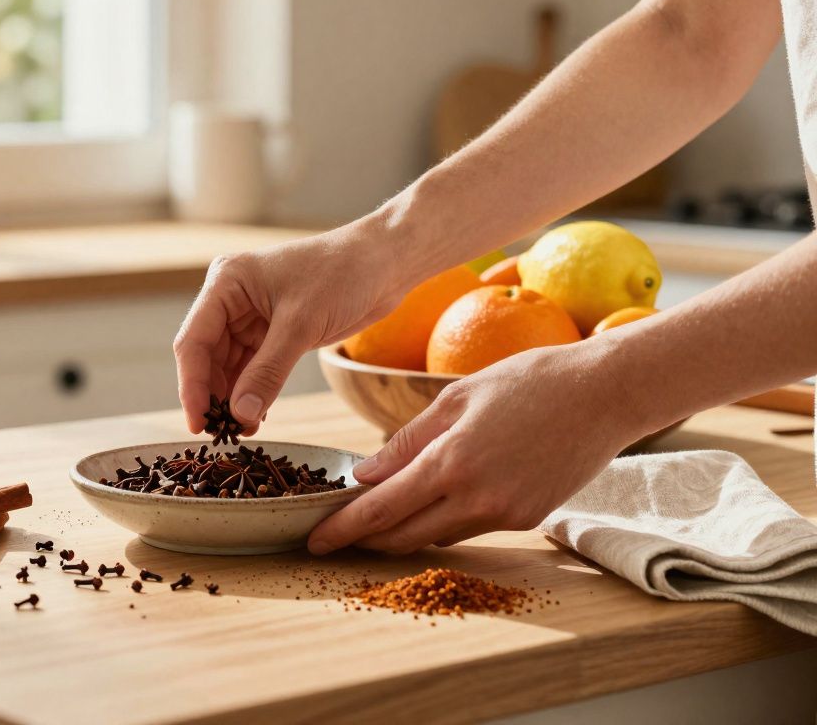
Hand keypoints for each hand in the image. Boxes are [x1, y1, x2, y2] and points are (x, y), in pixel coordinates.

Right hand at [173, 218, 414, 434]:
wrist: (385, 262)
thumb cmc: (343, 274)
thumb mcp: (301, 324)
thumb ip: (267, 372)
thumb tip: (240, 415)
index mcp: (226, 283)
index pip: (193, 342)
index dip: (192, 386)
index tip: (197, 424)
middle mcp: (231, 299)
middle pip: (206, 357)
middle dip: (213, 396)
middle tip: (221, 434)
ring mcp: (251, 316)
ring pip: (228, 367)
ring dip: (233, 399)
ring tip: (242, 430)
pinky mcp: (273, 332)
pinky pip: (252, 368)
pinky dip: (252, 392)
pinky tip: (256, 416)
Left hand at [308, 340, 648, 553]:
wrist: (605, 394)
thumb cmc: (529, 381)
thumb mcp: (455, 398)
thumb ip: (406, 442)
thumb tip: (364, 476)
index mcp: (452, 463)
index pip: (382, 510)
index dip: (343, 529)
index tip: (314, 540)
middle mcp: (477, 498)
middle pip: (404, 536)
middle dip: (364, 538)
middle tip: (333, 534)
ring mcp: (505, 514)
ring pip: (436, 536)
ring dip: (402, 531)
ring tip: (372, 518)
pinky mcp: (526, 520)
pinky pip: (469, 529)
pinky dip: (441, 521)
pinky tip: (428, 504)